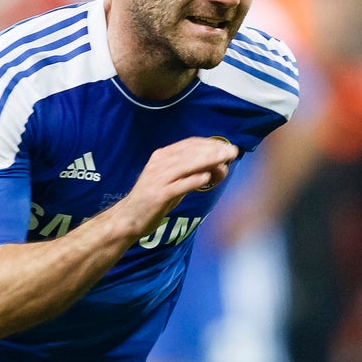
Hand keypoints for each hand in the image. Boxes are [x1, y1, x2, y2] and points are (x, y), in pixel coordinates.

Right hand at [111, 136, 238, 236]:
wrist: (129, 218)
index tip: (227, 147)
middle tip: (233, 152)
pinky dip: (192, 180)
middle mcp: (159, 164)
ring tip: (225, 160)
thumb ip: (191, 173)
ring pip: (186, 165)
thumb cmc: (154, 199)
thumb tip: (217, 167)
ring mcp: (157, 179)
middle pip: (190, 152)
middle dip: (213, 150)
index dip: (210, 143)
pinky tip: (206, 177)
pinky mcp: (158, 195)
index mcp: (162, 156)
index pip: (189, 144)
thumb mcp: (173, 181)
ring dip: (208, 161)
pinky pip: (178, 185)